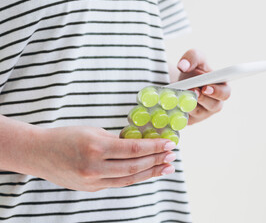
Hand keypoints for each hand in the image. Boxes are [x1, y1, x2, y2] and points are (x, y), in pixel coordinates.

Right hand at [28, 126, 176, 191]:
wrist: (39, 153)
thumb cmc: (66, 137)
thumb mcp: (93, 131)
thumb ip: (116, 141)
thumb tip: (139, 145)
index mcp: (95, 147)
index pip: (133, 149)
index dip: (154, 147)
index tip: (169, 143)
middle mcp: (94, 167)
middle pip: (134, 166)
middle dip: (156, 160)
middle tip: (172, 156)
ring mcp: (92, 181)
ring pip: (129, 179)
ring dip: (150, 173)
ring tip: (166, 167)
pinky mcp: (91, 188)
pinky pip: (118, 183)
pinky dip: (134, 177)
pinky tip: (146, 172)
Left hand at [177, 49, 230, 124]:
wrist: (179, 81)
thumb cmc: (193, 70)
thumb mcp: (194, 58)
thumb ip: (192, 57)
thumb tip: (183, 65)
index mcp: (221, 88)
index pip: (225, 93)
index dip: (217, 92)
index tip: (206, 88)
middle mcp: (214, 103)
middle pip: (214, 106)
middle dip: (203, 99)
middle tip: (193, 91)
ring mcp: (202, 113)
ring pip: (198, 113)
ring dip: (190, 103)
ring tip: (181, 95)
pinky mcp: (190, 120)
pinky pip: (186, 119)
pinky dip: (179, 110)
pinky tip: (173, 103)